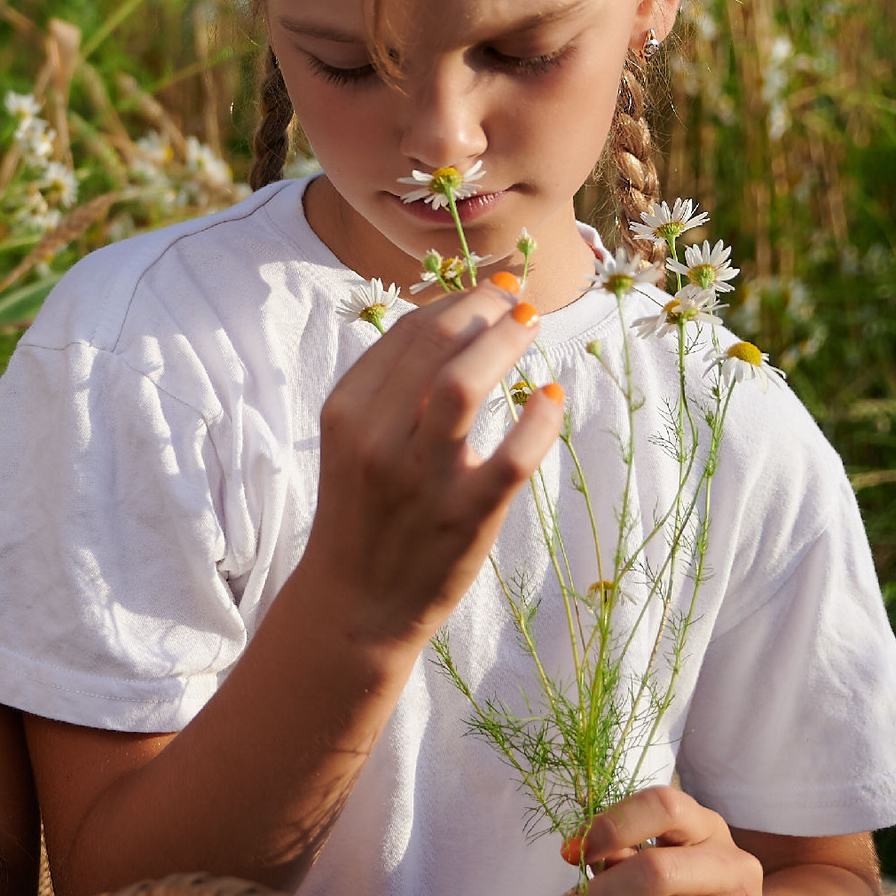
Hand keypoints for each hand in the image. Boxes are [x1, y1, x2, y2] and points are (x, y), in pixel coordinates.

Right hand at [301, 280, 559, 645]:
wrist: (355, 605)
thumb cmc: (362, 514)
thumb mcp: (354, 443)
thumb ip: (390, 390)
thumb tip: (450, 323)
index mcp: (345, 414)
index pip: (403, 334)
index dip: (451, 301)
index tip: (484, 291)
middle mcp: (377, 439)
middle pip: (436, 345)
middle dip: (482, 308)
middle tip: (513, 299)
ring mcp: (421, 478)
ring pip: (467, 384)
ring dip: (505, 343)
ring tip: (530, 326)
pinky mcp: (465, 514)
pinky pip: (514, 454)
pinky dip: (539, 419)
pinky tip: (549, 397)